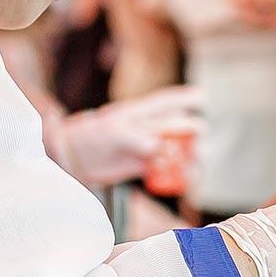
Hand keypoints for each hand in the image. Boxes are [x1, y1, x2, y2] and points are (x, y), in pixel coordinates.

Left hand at [51, 86, 202, 185]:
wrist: (74, 159)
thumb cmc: (91, 136)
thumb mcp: (112, 132)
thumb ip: (136, 138)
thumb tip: (158, 147)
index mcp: (141, 112)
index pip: (167, 101)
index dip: (186, 97)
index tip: (201, 97)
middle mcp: (149, 127)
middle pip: (180, 127)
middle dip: (194, 135)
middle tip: (198, 147)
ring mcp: (148, 146)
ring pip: (178, 148)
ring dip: (190, 156)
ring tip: (196, 165)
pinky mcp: (144, 165)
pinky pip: (167, 169)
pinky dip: (177, 174)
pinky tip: (185, 179)